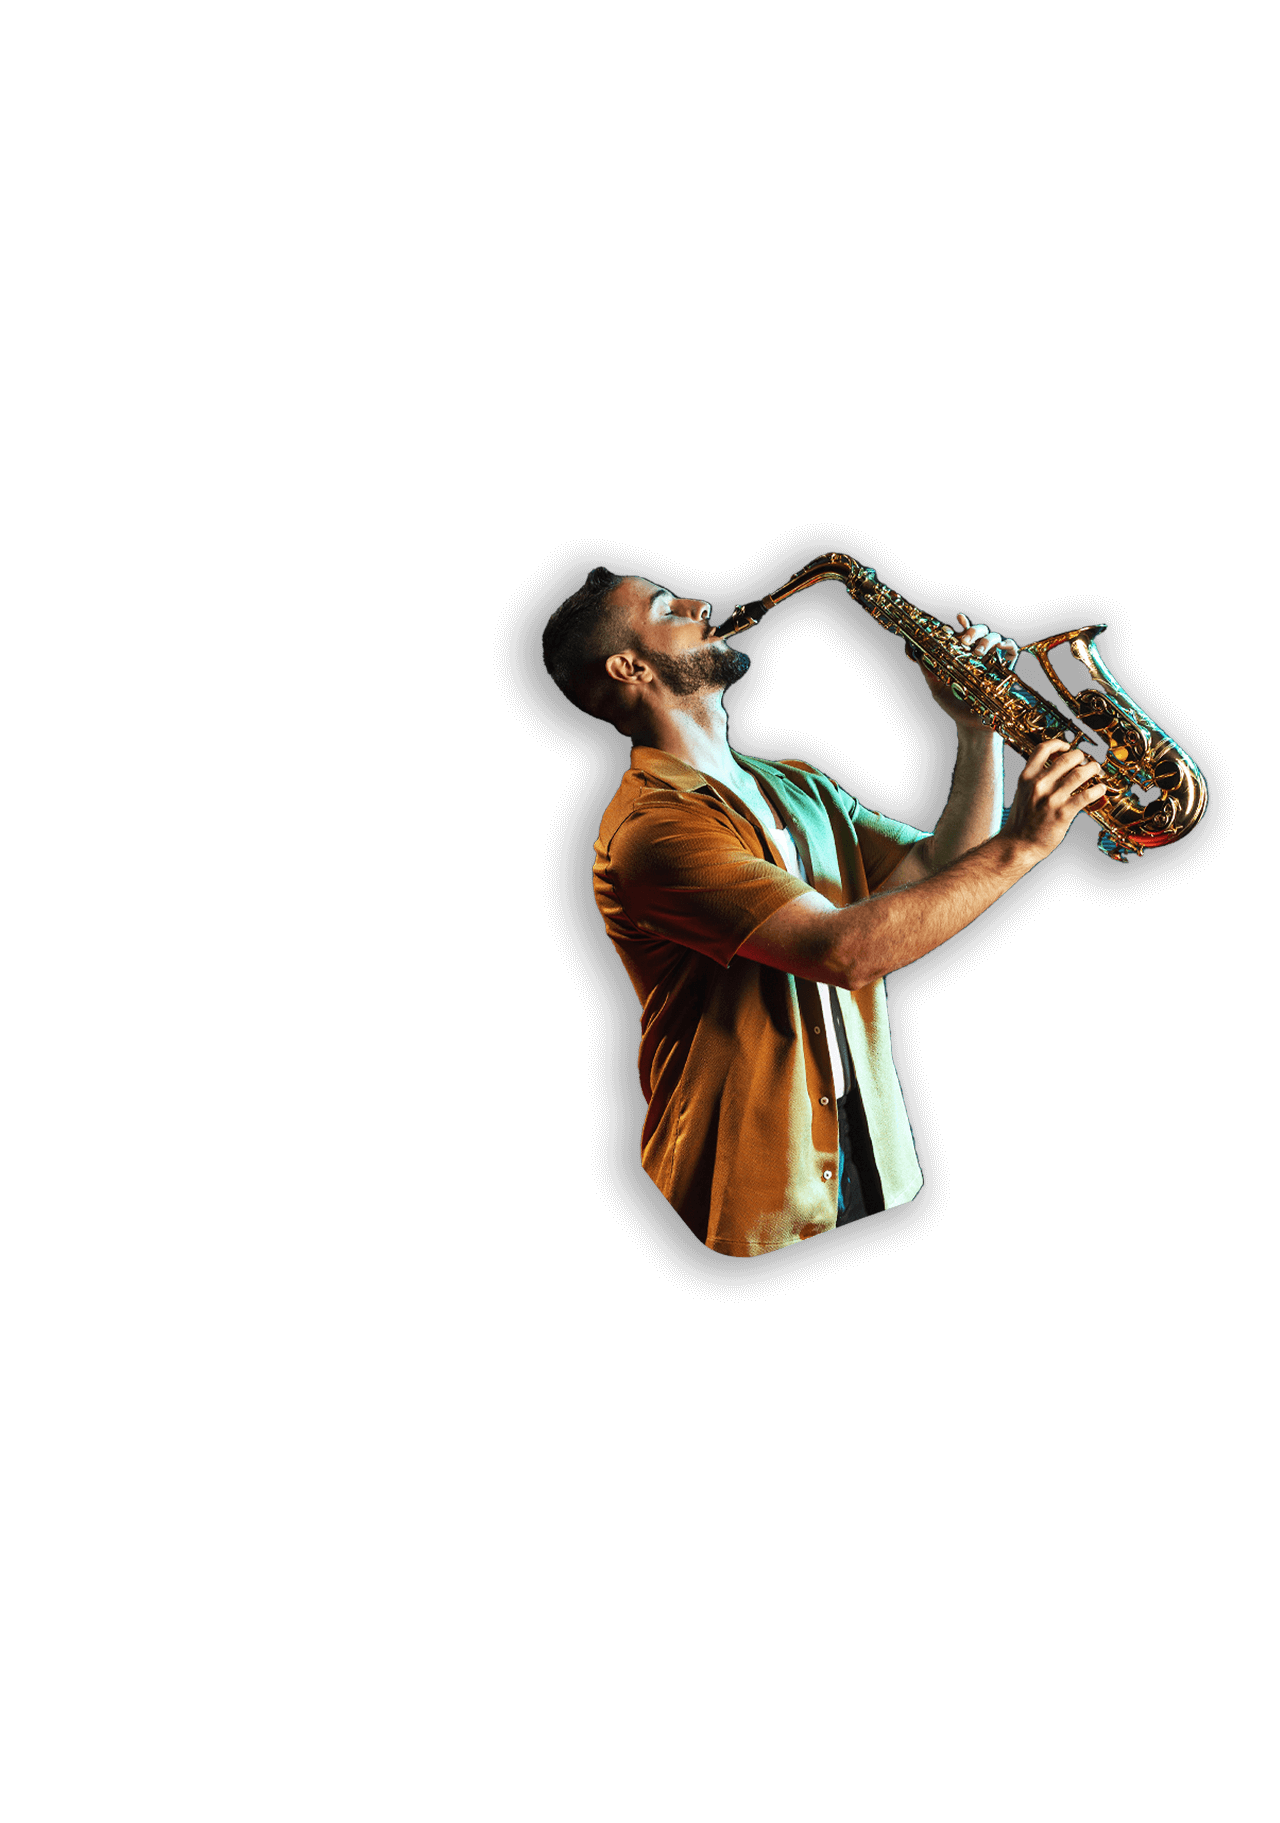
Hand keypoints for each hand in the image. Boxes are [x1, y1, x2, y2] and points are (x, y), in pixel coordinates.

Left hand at [910, 613, 1018, 729]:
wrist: (973, 727)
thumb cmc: (955, 707)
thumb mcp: (938, 690)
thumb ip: (929, 672)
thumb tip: (918, 654)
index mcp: (962, 655)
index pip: (961, 634)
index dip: (958, 625)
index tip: (952, 624)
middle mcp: (978, 654)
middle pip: (979, 630)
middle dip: (972, 630)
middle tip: (964, 640)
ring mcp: (993, 659)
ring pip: (995, 636)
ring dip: (987, 639)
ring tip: (978, 652)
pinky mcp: (1007, 668)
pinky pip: (1012, 649)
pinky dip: (1007, 644)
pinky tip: (1000, 649)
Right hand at [1005, 738, 1109, 858]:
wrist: (1017, 845)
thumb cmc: (1021, 822)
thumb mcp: (1022, 793)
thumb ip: (1035, 780)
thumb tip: (1056, 768)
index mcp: (1026, 778)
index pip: (1042, 749)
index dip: (1058, 743)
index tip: (1066, 746)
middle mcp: (1039, 784)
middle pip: (1066, 758)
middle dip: (1081, 757)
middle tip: (1086, 761)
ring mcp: (1052, 798)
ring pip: (1079, 774)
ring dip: (1092, 769)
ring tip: (1096, 770)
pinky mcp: (1063, 813)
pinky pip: (1086, 795)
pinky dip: (1097, 790)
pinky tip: (1100, 789)